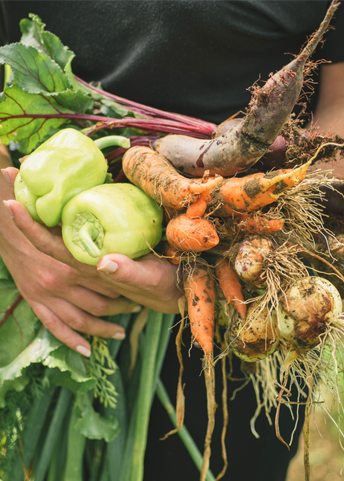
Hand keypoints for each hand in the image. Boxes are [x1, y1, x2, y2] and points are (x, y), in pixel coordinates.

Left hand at [1, 167, 180, 355]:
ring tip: (27, 178)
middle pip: (47, 232)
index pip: (51, 245)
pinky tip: (63, 194)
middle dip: (27, 205)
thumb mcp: (149, 279)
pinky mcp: (106, 246)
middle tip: (12, 173)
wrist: (174, 290)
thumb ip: (128, 273)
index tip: (10, 201)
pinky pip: (79, 226)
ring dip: (41, 205)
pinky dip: (64, 210)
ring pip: (59, 228)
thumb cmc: (161, 285)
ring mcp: (94, 251)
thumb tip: (104, 262)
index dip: (29, 226)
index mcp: (89, 266)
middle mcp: (85, 258)